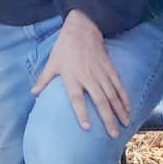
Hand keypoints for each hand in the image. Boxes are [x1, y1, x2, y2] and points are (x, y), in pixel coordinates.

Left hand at [31, 9, 129, 135]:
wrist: (82, 29)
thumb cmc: (64, 48)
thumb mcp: (52, 63)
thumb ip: (44, 80)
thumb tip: (34, 94)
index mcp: (71, 77)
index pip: (76, 99)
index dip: (82, 113)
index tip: (87, 128)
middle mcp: (88, 77)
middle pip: (100, 100)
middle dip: (108, 118)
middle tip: (113, 134)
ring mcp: (101, 73)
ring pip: (113, 95)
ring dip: (119, 111)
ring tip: (125, 124)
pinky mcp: (110, 68)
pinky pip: (119, 85)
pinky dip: (124, 98)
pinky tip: (128, 109)